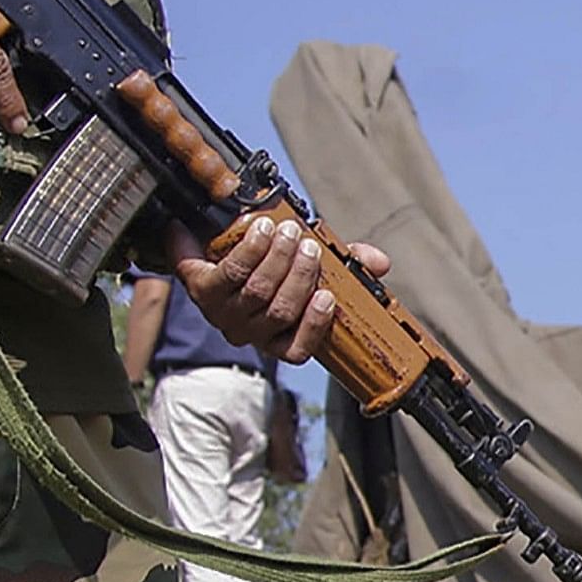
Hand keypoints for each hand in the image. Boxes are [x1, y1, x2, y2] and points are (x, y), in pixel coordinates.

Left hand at [180, 217, 388, 363]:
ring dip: (277, 258)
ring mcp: (221, 313)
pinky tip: (262, 231)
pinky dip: (249, 250)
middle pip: (279, 311)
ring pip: (257, 291)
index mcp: (276, 335)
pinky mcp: (200, 289)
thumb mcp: (307, 263)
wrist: (208, 243)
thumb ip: (344, 263)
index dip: (313, 326)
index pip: (297, 350)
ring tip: (288, 231)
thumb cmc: (263, 260)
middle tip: (309, 246)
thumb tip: (381, 262)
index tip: (328, 296)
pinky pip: (230, 274)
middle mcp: (248, 331)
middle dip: (299, 275)